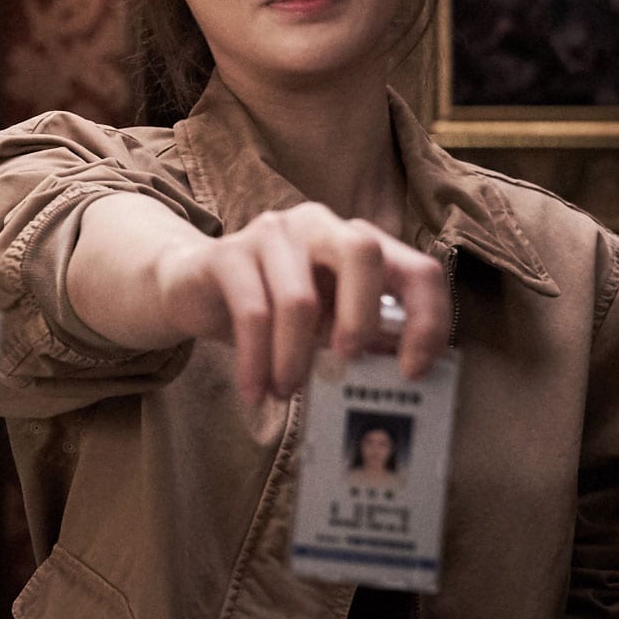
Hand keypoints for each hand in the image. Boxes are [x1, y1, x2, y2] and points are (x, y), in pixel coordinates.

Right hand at [153, 204, 448, 406]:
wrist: (191, 288)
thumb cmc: (271, 311)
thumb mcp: (324, 326)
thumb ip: (360, 340)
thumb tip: (398, 378)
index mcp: (357, 241)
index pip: (417, 269)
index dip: (427, 320)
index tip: (413, 371)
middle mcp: (319, 225)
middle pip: (362, 253)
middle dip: (362, 317)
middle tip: (348, 363)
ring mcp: (271, 233)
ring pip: (299, 298)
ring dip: (294, 359)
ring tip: (286, 394)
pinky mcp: (227, 253)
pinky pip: (251, 313)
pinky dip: (256, 362)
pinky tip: (256, 392)